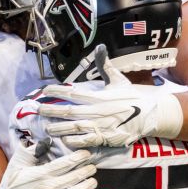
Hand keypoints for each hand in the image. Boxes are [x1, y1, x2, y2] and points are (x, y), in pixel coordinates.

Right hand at [0, 144, 96, 188]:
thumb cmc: (11, 187)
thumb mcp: (16, 165)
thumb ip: (30, 152)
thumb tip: (46, 141)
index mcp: (42, 174)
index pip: (66, 163)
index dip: (79, 157)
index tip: (87, 154)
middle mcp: (50, 187)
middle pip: (76, 176)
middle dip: (87, 170)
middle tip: (93, 166)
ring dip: (88, 184)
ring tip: (93, 180)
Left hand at [38, 61, 182, 148]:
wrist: (150, 114)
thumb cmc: (132, 97)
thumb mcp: (118, 79)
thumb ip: (105, 65)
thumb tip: (100, 46)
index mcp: (97, 96)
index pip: (72, 92)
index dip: (56, 91)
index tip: (43, 90)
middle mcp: (96, 111)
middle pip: (68, 111)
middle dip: (51, 110)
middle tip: (37, 109)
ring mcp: (100, 126)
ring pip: (74, 128)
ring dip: (58, 128)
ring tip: (46, 128)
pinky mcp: (106, 138)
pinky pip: (86, 141)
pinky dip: (75, 142)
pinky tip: (64, 141)